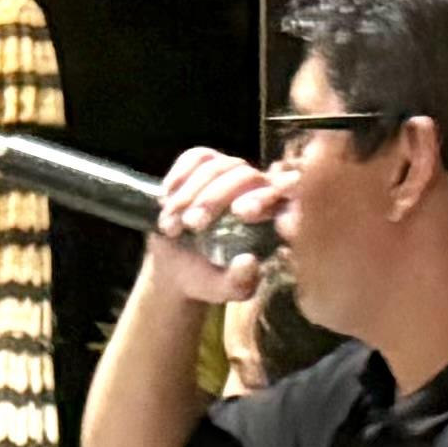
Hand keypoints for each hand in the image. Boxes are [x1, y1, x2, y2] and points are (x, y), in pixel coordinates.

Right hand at [144, 145, 286, 309]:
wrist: (175, 267)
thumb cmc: (207, 277)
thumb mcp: (224, 289)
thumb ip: (240, 282)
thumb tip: (249, 262)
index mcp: (271, 215)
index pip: (279, 194)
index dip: (263, 197)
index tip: (241, 214)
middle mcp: (255, 188)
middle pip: (244, 174)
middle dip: (214, 199)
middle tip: (193, 225)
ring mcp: (230, 173)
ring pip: (217, 165)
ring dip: (190, 193)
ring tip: (173, 224)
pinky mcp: (204, 165)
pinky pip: (196, 156)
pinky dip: (179, 174)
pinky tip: (168, 195)